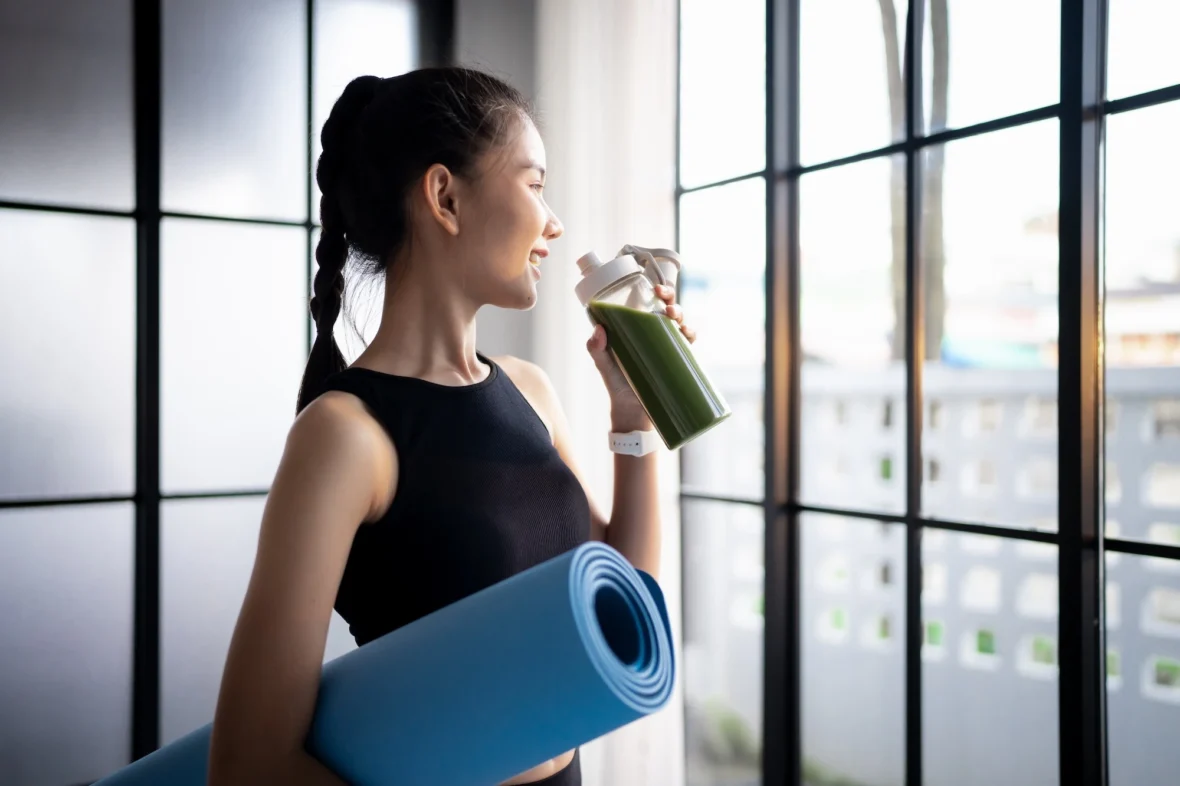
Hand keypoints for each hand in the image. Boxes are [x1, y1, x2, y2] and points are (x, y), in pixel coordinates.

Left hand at [586, 285, 696, 431]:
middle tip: (664, 300)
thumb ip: (596, 349)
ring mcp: (667, 347)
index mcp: (638, 328)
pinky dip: (690, 335)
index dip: (656, 291)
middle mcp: (655, 334)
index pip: (649, 303)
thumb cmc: (617, 386)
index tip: (655, 287)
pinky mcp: (677, 361)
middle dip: (670, 299)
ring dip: (680, 315)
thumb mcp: (604, 366)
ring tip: (672, 317)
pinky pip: (688, 345)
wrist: (632, 413)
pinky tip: (687, 335)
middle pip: (667, 309)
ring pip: (679, 323)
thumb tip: (598, 330)